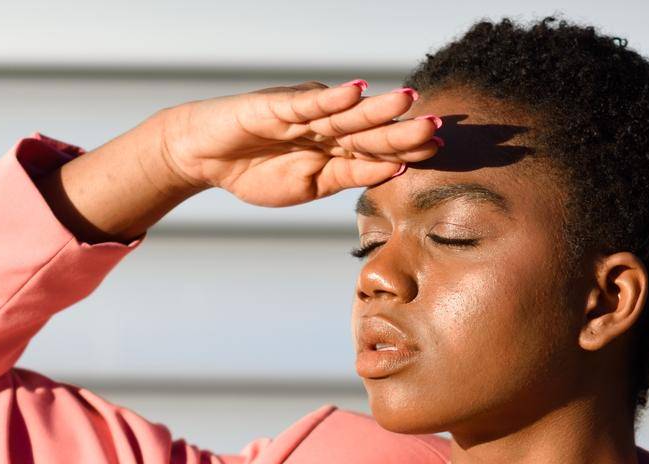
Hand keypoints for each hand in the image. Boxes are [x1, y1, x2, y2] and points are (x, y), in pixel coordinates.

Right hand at [155, 81, 439, 207]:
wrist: (206, 158)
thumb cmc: (255, 172)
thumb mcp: (312, 186)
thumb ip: (351, 176)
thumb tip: (396, 170)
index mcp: (338, 150)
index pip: (379, 151)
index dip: (408, 150)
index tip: (442, 150)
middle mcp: (328, 127)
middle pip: (372, 130)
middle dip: (404, 129)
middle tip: (440, 126)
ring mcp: (305, 115)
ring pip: (348, 113)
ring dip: (378, 108)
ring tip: (410, 101)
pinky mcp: (279, 105)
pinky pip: (309, 103)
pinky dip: (332, 98)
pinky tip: (356, 91)